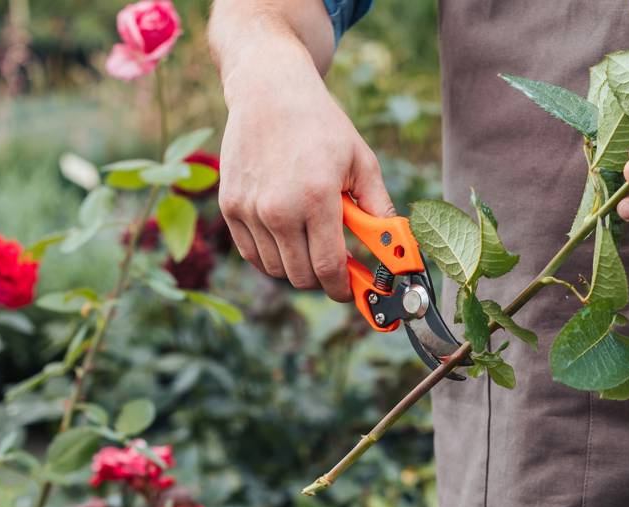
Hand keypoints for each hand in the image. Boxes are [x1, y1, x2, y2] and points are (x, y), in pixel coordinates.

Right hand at [217, 37, 394, 301]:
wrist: (269, 92)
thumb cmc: (322, 126)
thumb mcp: (361, 162)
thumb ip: (379, 209)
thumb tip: (398, 248)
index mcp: (316, 199)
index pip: (328, 268)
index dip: (343, 289)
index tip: (353, 292)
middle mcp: (278, 209)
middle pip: (301, 276)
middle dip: (323, 279)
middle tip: (336, 266)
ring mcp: (249, 210)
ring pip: (276, 269)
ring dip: (296, 265)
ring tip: (311, 239)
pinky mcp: (230, 207)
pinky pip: (252, 254)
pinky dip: (271, 255)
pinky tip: (286, 235)